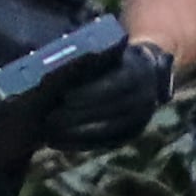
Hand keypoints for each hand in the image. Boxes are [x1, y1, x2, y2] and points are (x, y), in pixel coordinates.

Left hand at [47, 39, 175, 149]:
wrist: (146, 73)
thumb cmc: (114, 58)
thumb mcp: (108, 52)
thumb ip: (89, 58)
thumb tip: (56, 66)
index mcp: (139, 72)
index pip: (114, 85)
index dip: (89, 92)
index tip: (63, 96)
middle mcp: (145, 97)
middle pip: (110, 110)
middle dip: (78, 116)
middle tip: (49, 117)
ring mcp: (141, 118)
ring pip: (107, 130)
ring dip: (76, 133)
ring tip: (48, 132)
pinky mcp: (132, 133)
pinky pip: (106, 143)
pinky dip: (81, 143)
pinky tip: (57, 142)